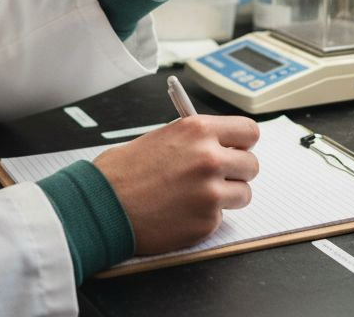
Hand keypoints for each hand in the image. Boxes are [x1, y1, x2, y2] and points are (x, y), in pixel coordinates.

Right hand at [93, 114, 258, 253]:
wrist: (101, 205)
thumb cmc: (122, 172)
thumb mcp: (162, 137)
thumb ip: (196, 140)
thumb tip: (220, 144)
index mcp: (198, 130)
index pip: (249, 131)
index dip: (243, 142)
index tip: (238, 148)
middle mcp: (209, 158)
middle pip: (252, 165)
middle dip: (237, 172)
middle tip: (217, 177)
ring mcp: (210, 192)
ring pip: (243, 194)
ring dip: (226, 197)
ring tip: (196, 197)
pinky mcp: (206, 222)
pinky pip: (220, 218)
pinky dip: (205, 217)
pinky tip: (181, 212)